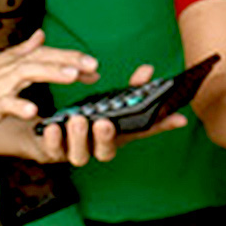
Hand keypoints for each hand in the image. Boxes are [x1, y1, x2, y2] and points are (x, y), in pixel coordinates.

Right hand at [0, 32, 99, 134]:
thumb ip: (21, 51)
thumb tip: (41, 36)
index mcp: (10, 62)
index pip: (45, 55)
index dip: (70, 58)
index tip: (95, 64)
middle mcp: (6, 70)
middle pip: (42, 60)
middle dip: (69, 61)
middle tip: (94, 65)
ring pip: (27, 75)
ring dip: (51, 73)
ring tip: (74, 76)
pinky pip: (4, 105)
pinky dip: (18, 106)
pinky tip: (33, 111)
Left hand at [33, 64, 187, 166]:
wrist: (46, 129)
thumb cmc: (83, 115)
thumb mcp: (106, 100)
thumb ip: (128, 89)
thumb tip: (148, 69)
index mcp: (114, 135)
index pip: (142, 132)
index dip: (162, 126)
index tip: (179, 118)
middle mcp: (97, 148)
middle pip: (107, 151)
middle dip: (106, 137)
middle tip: (103, 121)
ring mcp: (75, 152)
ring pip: (80, 155)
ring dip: (78, 137)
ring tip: (75, 119)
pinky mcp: (53, 153)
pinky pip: (53, 151)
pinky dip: (53, 139)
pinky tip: (53, 125)